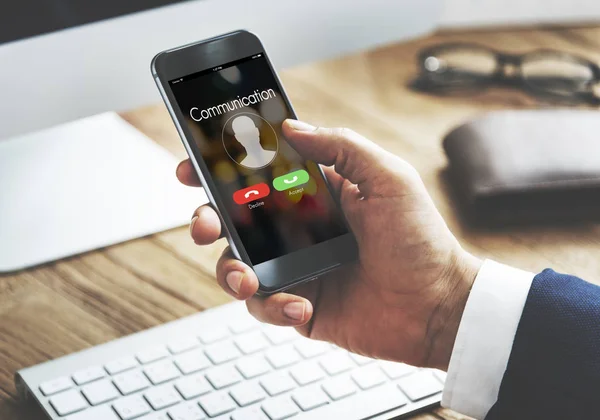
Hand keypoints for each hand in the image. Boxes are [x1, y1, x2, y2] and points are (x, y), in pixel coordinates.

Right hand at [177, 119, 480, 369]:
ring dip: (230, 271)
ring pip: (238, 265)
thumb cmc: (420, 240)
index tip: (193, 168)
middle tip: (206, 225)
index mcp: (315, 195)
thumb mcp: (388, 178)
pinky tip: (302, 306)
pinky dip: (273, 307)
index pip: (258, 176)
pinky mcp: (299, 304)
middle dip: (208, 220)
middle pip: (235, 220)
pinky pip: (265, 306)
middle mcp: (299, 229)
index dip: (221, 171)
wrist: (437, 306)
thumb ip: (340, 147)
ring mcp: (296, 268)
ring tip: (248, 279)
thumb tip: (292, 128)